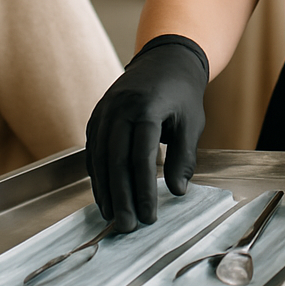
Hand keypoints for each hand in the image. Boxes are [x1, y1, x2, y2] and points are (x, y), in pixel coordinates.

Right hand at [85, 34, 208, 231]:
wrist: (165, 59)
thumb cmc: (182, 93)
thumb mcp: (191, 122)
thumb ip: (183, 157)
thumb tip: (177, 191)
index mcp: (146, 107)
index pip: (140, 156)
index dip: (143, 189)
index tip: (149, 216)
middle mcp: (120, 107)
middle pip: (115, 159)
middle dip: (121, 196)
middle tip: (128, 226)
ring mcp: (105, 110)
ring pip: (99, 157)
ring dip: (105, 190)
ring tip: (113, 217)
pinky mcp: (97, 115)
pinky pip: (93, 149)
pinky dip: (97, 174)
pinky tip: (104, 195)